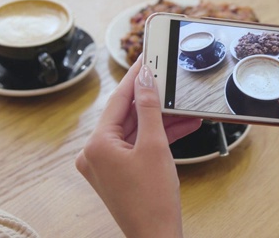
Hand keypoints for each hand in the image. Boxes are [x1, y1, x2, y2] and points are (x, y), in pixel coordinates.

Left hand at [76, 58, 200, 237]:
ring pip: (134, 131)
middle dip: (152, 102)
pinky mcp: (117, 172)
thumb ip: (149, 109)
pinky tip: (181, 127)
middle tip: (169, 82)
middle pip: (126, 116)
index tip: (146, 59)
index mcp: (96, 145)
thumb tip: (145, 80)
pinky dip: (156, 138)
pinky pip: (136, 146)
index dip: (135, 78)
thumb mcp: (155, 146)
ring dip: (159, 121)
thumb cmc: (153, 199)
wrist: (157, 236)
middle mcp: (94, 153)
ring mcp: (105, 164)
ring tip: (184, 109)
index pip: (118, 101)